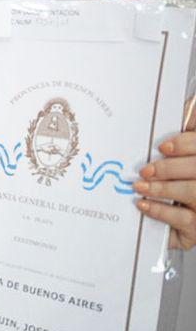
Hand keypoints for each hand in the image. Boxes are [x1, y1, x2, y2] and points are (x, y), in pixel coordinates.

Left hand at [135, 129, 195, 250]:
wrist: (182, 224)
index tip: (162, 147)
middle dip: (169, 168)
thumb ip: (186, 134)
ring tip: (140, 186)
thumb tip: (186, 106)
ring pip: (193, 193)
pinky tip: (143, 204)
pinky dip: (161, 210)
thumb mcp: (179, 160)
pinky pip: (184, 220)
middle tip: (145, 169)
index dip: (185, 145)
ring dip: (163, 188)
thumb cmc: (177, 185)